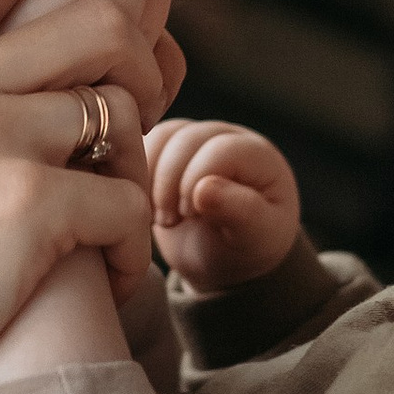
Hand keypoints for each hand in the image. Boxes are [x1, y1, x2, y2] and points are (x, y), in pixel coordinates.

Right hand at [149, 118, 299, 292]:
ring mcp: (195, 139)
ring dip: (149, 178)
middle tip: (168, 221)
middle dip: (169, 182)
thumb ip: (241, 212)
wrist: (224, 256)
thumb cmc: (246, 245)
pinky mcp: (168, 149)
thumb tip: (205, 189)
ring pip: (161, 138)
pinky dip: (135, 175)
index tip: (190, 216)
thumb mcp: (256, 237)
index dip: (197, 179)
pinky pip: (143, 147)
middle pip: (187, 138)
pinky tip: (142, 205)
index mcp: (258, 154)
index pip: (221, 149)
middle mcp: (226, 137)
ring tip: (156, 215)